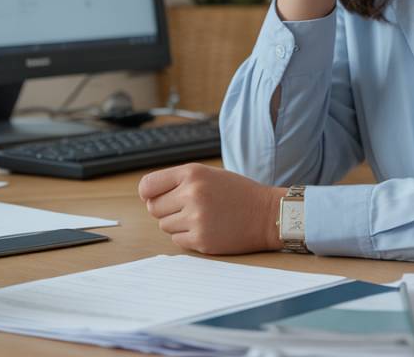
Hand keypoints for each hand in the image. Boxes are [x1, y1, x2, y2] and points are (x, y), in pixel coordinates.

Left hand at [138, 163, 284, 254]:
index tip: (155, 197)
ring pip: (164, 225)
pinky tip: (207, 228)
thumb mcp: (208, 174)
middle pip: (154, 208)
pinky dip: (187, 236)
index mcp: (192, 173)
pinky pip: (177, 240)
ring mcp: (196, 218)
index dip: (149, 193)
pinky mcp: (201, 240)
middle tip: (187, 207)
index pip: (148, 186)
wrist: (267, 214)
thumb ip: (177, 181)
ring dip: (178, 223)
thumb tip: (146, 197)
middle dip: (166, 209)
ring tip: (202, 217)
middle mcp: (192, 194)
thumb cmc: (236, 193)